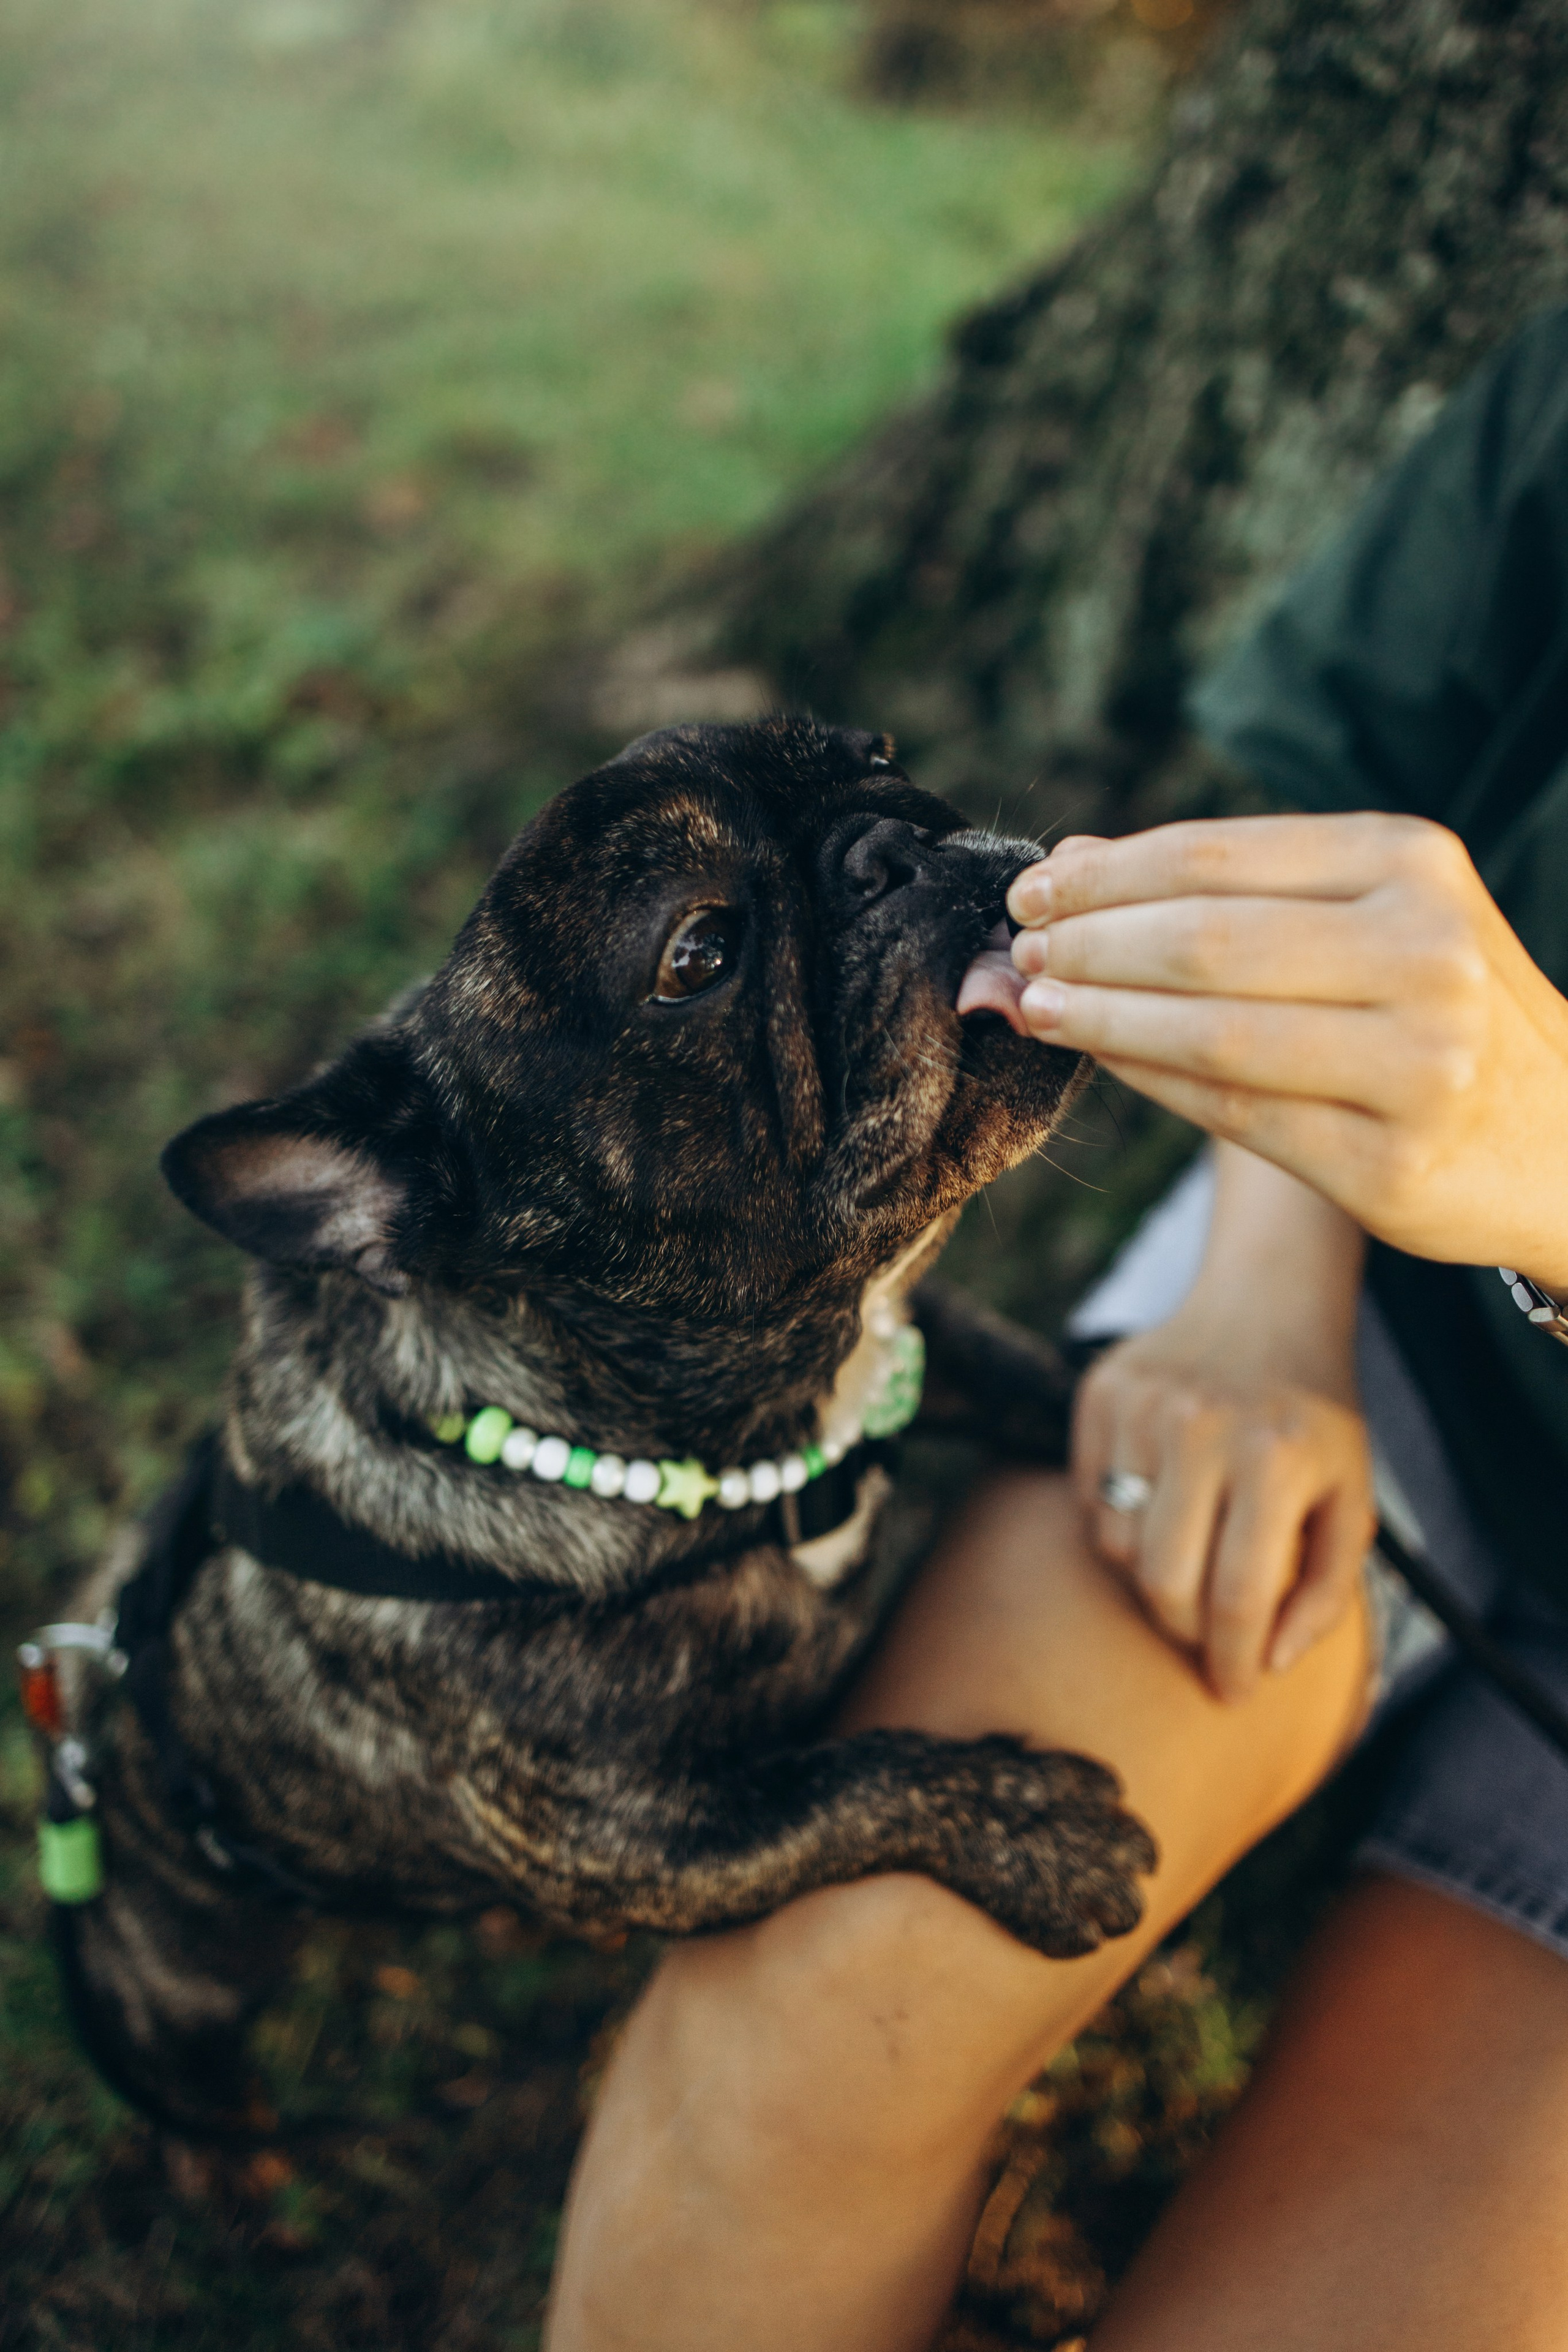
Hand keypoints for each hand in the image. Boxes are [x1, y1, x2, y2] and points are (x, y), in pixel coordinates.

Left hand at [1007, 813, 1567, 1292]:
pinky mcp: (1389, 1165)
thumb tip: (1075, 865)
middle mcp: (1427, 955)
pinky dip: (1150, 1082)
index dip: (1108, 875)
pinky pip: (1232, 1116)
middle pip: (1204, 943)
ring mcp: (1416, 1065)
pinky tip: (1103, 1062)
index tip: (1035, 889)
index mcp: (1415, 866)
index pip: (1219, 857)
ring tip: (1040, 1004)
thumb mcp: (1378, 913)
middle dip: (1090, 945)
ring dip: (1102, 1019)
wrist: (1567, 1139)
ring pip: (1210, 1034)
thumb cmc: (1441, 1007)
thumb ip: (1238, 887)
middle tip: (1023, 950)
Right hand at [1073, 1318, 1374, 1701]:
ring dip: (1152, 1576)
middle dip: (1186, 1630)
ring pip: (1117, 1546)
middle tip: (1210, 1634)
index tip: (1234, 1694)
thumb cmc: (1315, 1423)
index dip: (1232, 1663)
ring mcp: (1141, 1406)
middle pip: (1162, 1583)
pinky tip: (1161, 1506)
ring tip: (1191, 1558)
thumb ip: (1325, 1593)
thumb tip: (1266, 1664)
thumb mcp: (1353, 1503)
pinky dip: (1121, 1525)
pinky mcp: (1099, 1393)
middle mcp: (1201, 1428)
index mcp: (1274, 1460)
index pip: (1236, 1597)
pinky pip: (1089, 1500)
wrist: (1266, 1306)